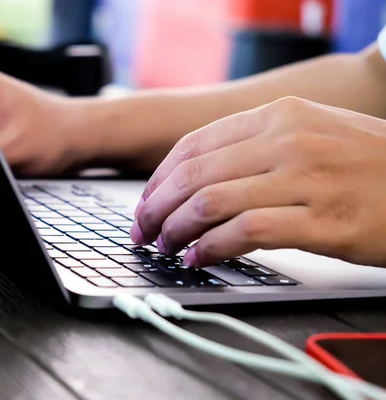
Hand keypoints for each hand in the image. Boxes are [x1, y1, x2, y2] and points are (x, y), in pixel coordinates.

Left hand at [131, 97, 385, 268]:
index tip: (145, 203)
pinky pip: (245, 233)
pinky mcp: (322, 220)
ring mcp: (306, 178)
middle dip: (156, 209)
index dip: (158, 180)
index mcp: (279, 116)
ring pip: (210, 203)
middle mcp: (287, 140)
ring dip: (176, 231)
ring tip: (167, 247)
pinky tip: (199, 258)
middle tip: (144, 232)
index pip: (193, 146)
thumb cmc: (366, 164)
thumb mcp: (310, 133)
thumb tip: (195, 177)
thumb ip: (254, 146)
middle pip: (193, 176)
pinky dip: (211, 249)